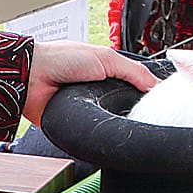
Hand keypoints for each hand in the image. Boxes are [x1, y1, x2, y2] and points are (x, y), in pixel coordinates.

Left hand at [22, 40, 157, 125]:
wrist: (32, 77)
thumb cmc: (61, 59)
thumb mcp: (106, 57)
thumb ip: (133, 71)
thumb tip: (156, 86)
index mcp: (106, 74)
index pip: (133, 87)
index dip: (146, 95)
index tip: (160, 103)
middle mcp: (97, 93)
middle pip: (124, 108)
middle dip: (131, 111)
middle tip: (143, 115)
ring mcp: (86, 110)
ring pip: (110, 123)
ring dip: (113, 122)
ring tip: (121, 121)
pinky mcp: (76, 126)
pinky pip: (92, 135)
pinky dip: (97, 133)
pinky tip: (103, 130)